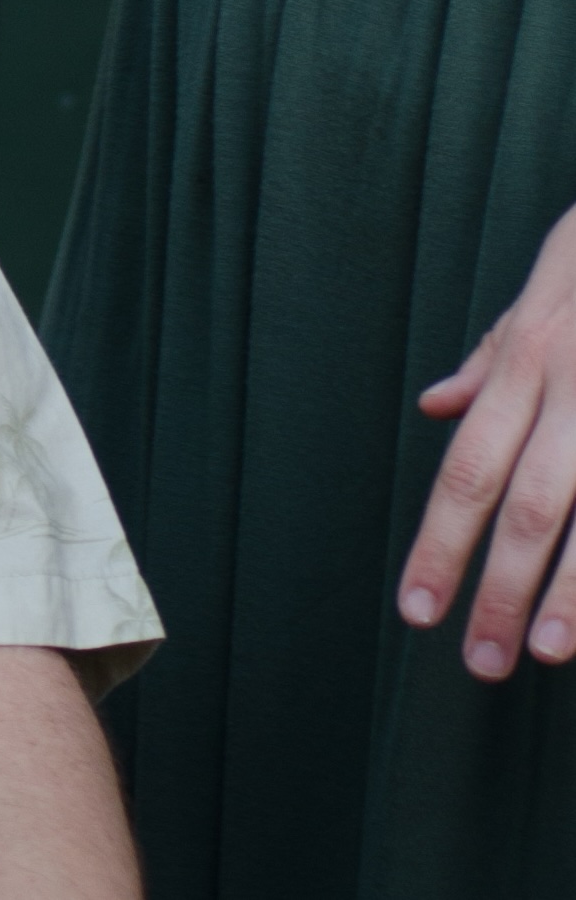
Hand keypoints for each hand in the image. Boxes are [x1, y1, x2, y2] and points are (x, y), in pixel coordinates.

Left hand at [403, 200, 575, 675]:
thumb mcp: (531, 312)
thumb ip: (488, 366)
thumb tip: (434, 407)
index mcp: (524, 372)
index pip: (465, 474)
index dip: (438, 543)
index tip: (415, 610)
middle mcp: (568, 395)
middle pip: (520, 506)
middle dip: (494, 587)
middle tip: (475, 662)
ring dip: (566, 593)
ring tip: (538, 654)